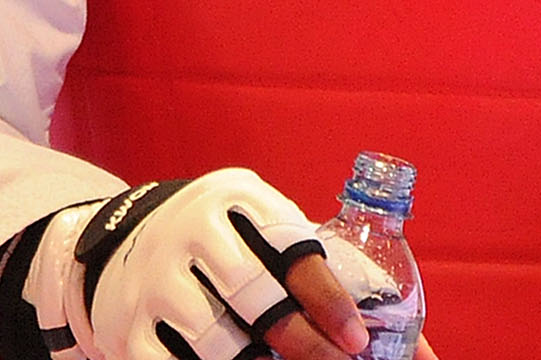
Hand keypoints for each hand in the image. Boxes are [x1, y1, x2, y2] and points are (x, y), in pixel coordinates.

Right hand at [36, 171, 390, 359]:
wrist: (130, 239)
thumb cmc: (229, 242)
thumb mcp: (268, 229)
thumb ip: (326, 273)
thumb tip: (414, 344)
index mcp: (237, 197)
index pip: (291, 246)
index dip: (329, 298)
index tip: (359, 339)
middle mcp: (191, 230)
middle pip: (254, 295)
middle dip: (302, 342)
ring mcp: (153, 279)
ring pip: (213, 338)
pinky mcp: (126, 325)